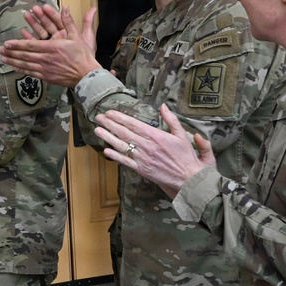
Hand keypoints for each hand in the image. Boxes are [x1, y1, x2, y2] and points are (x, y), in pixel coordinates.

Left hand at [0, 4, 99, 87]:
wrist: (86, 76)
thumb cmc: (83, 56)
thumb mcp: (77, 36)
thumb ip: (69, 21)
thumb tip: (65, 7)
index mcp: (53, 48)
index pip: (31, 45)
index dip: (17, 44)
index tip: (7, 43)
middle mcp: (47, 59)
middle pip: (25, 56)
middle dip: (11, 53)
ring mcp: (46, 69)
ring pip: (26, 65)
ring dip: (13, 62)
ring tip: (2, 59)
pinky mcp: (47, 77)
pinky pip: (32, 73)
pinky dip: (22, 70)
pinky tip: (14, 68)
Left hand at [94, 105, 215, 197]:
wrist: (188, 179)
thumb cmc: (187, 157)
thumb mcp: (182, 135)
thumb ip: (172, 120)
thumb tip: (163, 106)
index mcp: (156, 135)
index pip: (133, 124)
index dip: (120, 117)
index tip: (109, 112)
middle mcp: (147, 146)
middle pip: (124, 132)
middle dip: (109, 124)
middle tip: (98, 117)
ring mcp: (142, 158)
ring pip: (122, 145)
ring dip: (108, 137)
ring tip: (97, 130)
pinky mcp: (141, 169)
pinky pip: (125, 161)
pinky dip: (115, 155)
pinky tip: (106, 150)